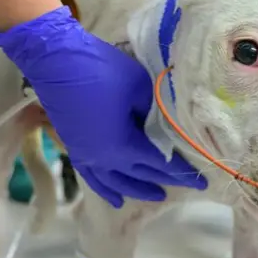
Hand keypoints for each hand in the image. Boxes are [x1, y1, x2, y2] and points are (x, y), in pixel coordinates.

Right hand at [0, 7, 207, 207]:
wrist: (55, 60)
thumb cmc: (101, 70)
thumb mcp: (140, 87)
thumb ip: (157, 111)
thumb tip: (169, 123)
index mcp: (123, 146)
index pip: (161, 164)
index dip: (182, 172)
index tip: (202, 180)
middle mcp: (105, 159)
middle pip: (142, 175)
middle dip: (166, 181)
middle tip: (190, 186)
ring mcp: (87, 156)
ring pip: (117, 182)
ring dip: (138, 189)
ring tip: (157, 196)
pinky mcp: (75, 149)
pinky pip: (93, 178)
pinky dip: (106, 189)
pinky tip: (115, 198)